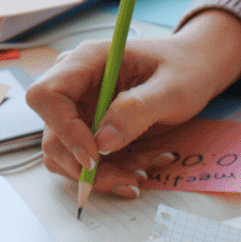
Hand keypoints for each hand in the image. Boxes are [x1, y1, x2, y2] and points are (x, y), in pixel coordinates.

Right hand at [25, 9, 240, 197]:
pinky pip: (85, 162)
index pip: (46, 96)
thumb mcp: (173, 88)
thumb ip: (138, 110)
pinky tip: (138, 168)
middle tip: (128, 180)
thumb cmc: (186, 69)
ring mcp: (79, 109)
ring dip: (100, 175)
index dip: (64, 130)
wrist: (194, 70)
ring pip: (66, 156)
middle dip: (86, 167)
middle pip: (52, 135)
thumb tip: (103, 142)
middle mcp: (75, 85)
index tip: (95, 156)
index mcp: (87, 61)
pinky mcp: (89, 130)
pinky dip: (109, 173)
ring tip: (140, 174)